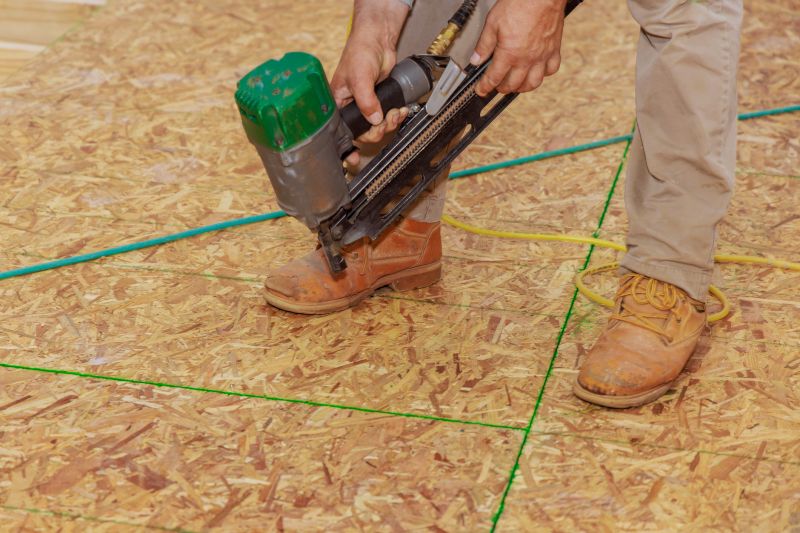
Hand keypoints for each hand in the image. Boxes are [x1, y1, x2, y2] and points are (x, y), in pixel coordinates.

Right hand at [331, 0, 409, 163]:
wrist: (378, 39)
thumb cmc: (360, 52)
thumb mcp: (360, 77)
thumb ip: (366, 100)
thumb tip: (373, 120)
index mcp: (337, 104)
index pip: (339, 131)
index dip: (346, 147)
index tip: (351, 159)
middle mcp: (350, 107)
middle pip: (363, 133)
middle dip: (377, 130)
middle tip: (386, 120)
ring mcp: (366, 106)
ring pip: (377, 128)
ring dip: (390, 123)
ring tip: (397, 112)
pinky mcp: (379, 103)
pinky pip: (387, 118)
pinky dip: (396, 117)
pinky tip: (401, 111)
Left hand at [471, 0, 566, 96]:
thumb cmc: (520, 3)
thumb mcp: (493, 22)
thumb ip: (484, 44)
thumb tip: (476, 59)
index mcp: (509, 54)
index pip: (494, 78)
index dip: (485, 87)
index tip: (481, 90)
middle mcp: (526, 59)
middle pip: (513, 85)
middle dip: (502, 88)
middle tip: (496, 85)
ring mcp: (542, 56)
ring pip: (533, 83)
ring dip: (522, 88)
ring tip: (516, 84)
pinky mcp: (554, 49)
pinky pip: (551, 69)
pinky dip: (543, 74)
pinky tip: (537, 71)